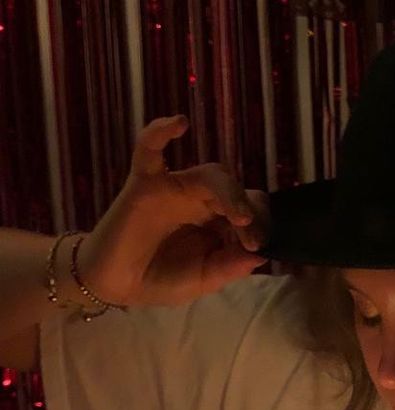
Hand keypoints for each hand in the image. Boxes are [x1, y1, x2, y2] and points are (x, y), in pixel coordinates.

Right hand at [75, 115, 268, 307]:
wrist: (117, 285)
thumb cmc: (160, 281)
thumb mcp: (202, 280)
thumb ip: (229, 267)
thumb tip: (261, 255)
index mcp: (218, 223)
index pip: (249, 209)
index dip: (260, 224)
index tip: (257, 246)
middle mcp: (201, 201)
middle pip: (236, 189)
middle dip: (249, 210)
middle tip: (249, 235)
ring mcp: (174, 188)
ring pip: (211, 174)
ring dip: (230, 191)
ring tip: (239, 215)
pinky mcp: (145, 181)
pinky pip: (150, 147)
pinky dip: (161, 131)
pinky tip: (179, 123)